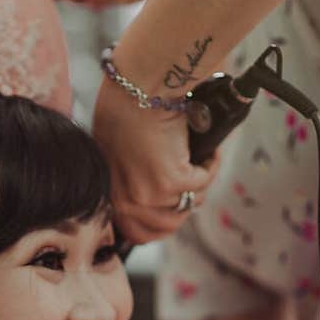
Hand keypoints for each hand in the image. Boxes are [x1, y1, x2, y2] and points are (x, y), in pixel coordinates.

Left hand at [93, 77, 219, 243]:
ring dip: (199, 185)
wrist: (138, 87)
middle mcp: (126, 201)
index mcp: (109, 194)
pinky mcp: (172, 182)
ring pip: (188, 205)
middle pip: (166, 226)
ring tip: (201, 162)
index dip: (158, 224)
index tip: (172, 208)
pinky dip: (211, 164)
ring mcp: (149, 195)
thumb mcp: (116, 149)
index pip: (135, 232)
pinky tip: (209, 148)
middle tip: (192, 181)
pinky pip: (202, 183)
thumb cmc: (124, 106)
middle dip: (184, 204)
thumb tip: (152, 187)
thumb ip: (127, 174)